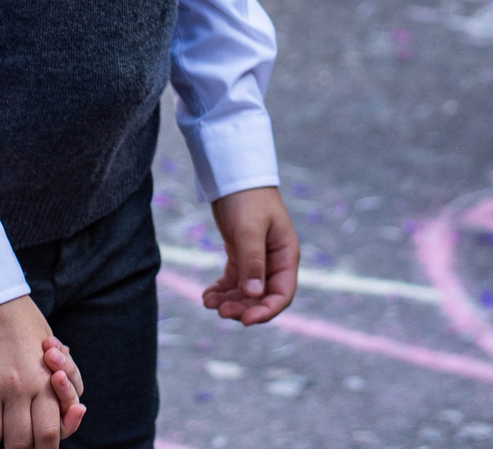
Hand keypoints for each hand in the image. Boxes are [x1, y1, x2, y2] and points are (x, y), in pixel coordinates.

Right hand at [0, 295, 65, 447]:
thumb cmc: (13, 312)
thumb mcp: (45, 340)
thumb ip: (58, 376)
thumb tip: (67, 405)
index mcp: (42, 378)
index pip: (50, 434)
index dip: (42, 448)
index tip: (33, 445)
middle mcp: (17, 386)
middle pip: (19, 444)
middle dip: (14, 448)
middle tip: (8, 439)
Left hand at [201, 187, 298, 324]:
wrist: (233, 174)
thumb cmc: (247, 197)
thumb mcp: (249, 229)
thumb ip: (252, 261)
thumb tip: (255, 295)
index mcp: (285, 255)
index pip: (282, 294)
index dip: (266, 311)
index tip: (245, 320)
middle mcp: (274, 261)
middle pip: (262, 297)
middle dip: (242, 307)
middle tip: (220, 311)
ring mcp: (257, 259)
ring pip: (246, 292)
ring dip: (229, 301)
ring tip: (208, 302)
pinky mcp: (240, 255)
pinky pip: (233, 281)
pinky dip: (221, 290)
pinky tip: (207, 295)